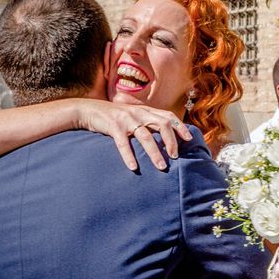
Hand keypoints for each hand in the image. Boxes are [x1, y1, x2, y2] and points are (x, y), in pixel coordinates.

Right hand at [75, 100, 192, 170]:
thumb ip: (148, 122)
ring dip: (155, 153)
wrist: (90, 110)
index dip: (180, 127)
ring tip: (162, 167)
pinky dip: (129, 156)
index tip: (189, 139)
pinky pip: (123, 143)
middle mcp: (139, 113)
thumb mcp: (134, 115)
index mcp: (146, 110)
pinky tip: (133, 167)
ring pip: (145, 136)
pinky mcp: (113, 126)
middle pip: (161, 125)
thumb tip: (165, 136)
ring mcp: (126, 119)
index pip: (168, 116)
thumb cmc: (115, 117)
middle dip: (171, 141)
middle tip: (175, 157)